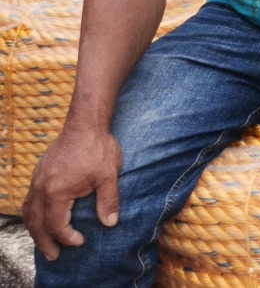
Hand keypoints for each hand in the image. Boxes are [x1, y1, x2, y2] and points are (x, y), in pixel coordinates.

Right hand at [23, 126, 122, 261]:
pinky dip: (32, 215)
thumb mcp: (108, 176)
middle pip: (36, 223)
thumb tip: (110, 223)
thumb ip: (108, 201)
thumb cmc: (97, 149)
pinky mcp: (38, 174)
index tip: (80, 241)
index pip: (56, 224)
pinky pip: (29, 200)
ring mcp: (37, 180)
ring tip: (44, 243)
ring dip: (35, 230)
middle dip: (44, 242)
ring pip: (28, 212)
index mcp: (57, 192)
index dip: (67, 237)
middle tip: (53, 256)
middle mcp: (41, 188)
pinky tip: (40, 220)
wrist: (85, 125)